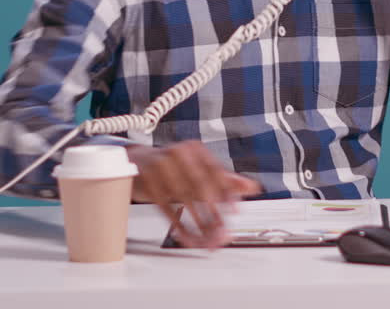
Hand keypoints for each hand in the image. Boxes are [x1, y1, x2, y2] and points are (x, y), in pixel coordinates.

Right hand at [125, 141, 260, 248]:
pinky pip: (166, 209)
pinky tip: (188, 238)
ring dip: (198, 223)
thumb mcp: (201, 170)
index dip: (227, 193)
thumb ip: (227, 180)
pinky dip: (179, 226)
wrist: (137, 162)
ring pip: (184, 200)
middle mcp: (178, 154)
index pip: (215, 171)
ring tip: (209, 239)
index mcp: (195, 149)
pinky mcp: (147, 183)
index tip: (235, 212)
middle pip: (200, 186)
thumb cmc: (174, 167)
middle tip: (222, 232)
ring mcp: (160, 167)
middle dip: (214, 213)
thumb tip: (252, 187)